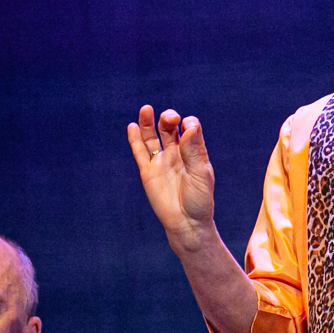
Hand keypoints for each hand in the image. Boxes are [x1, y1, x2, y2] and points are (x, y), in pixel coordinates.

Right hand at [126, 105, 217, 249]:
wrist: (187, 223)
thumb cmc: (199, 200)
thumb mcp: (200, 174)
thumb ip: (193, 151)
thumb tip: (187, 126)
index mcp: (194, 152)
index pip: (190, 128)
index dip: (188, 123)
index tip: (187, 128)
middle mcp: (177, 153)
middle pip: (169, 128)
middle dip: (168, 118)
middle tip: (169, 118)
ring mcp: (161, 161)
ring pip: (152, 137)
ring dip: (149, 122)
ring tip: (146, 109)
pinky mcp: (148, 172)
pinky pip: (140, 152)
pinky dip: (135, 139)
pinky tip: (132, 126)